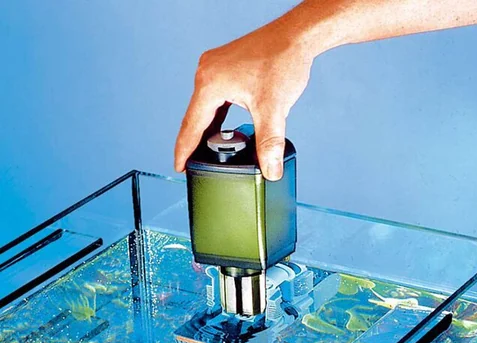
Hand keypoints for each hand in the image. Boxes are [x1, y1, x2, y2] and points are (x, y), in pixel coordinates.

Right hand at [175, 22, 314, 179]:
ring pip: (206, 109)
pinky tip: (223, 131)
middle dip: (194, 144)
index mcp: (210, 84)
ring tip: (206, 154)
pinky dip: (218, 118)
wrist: (296, 37)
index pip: (192, 125)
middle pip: (196, 117)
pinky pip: (216, 99)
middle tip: (192, 166)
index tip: (179, 168)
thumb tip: (271, 171)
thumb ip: (270, 143)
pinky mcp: (227, 68)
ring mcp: (215, 68)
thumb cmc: (282, 61)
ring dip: (207, 131)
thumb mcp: (274, 109)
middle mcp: (207, 73)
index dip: (185, 150)